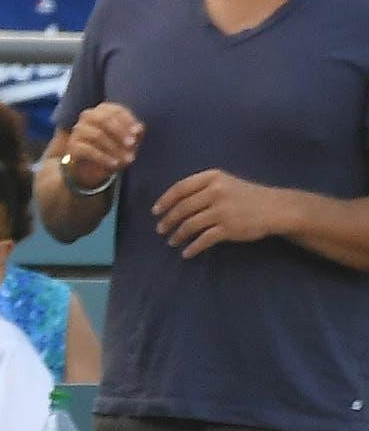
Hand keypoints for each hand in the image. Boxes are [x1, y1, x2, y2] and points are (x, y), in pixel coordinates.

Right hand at [62, 102, 143, 186]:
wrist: (91, 168)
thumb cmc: (112, 149)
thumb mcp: (127, 142)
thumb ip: (135, 134)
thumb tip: (139, 129)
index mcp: (102, 111)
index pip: (115, 110)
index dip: (127, 121)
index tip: (137, 133)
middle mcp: (87, 117)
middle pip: (104, 119)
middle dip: (120, 132)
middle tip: (131, 145)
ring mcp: (78, 131)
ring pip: (96, 135)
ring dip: (114, 148)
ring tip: (125, 160)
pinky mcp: (72, 146)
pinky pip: (87, 150)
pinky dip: (103, 157)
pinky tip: (114, 164)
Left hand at [152, 169, 291, 257]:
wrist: (276, 208)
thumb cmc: (246, 195)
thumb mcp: (225, 183)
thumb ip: (202, 188)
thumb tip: (172, 202)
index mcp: (213, 178)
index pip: (180, 188)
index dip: (165, 201)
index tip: (155, 212)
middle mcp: (216, 192)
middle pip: (182, 208)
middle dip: (168, 221)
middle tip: (160, 230)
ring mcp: (222, 210)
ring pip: (189, 225)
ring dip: (177, 235)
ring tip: (172, 241)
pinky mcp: (228, 228)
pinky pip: (203, 240)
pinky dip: (192, 248)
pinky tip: (187, 253)